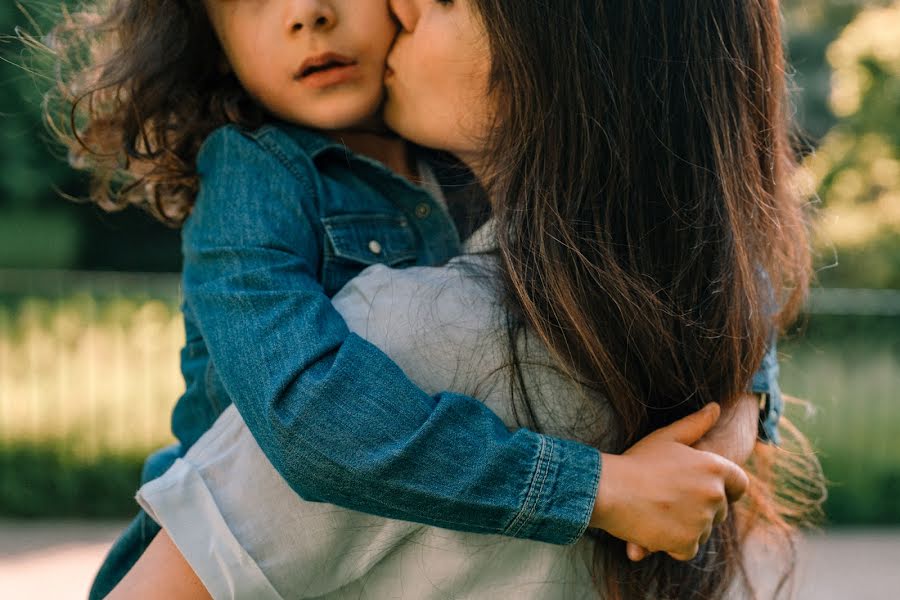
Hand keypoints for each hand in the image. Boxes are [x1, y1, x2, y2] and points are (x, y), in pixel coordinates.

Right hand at [590, 403, 748, 561]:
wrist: (609, 489)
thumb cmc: (636, 461)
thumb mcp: (666, 437)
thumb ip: (695, 424)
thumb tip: (716, 408)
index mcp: (714, 468)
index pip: (740, 485)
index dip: (727, 489)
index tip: (706, 490)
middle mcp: (714, 495)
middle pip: (720, 511)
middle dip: (701, 509)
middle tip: (671, 500)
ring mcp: (701, 521)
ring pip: (703, 531)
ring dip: (687, 527)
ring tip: (659, 513)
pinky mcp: (686, 543)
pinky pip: (688, 549)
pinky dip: (674, 544)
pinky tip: (655, 529)